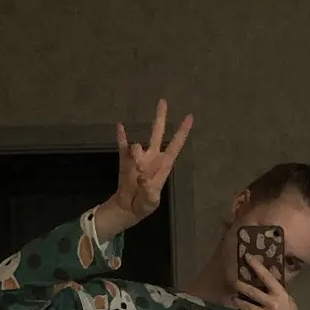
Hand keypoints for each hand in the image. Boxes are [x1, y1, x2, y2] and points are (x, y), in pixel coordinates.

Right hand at [106, 100, 192, 227]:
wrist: (128, 208)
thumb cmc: (144, 205)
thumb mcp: (150, 202)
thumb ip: (149, 192)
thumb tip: (143, 177)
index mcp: (163, 165)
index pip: (175, 145)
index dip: (182, 132)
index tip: (189, 117)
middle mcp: (152, 157)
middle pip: (157, 133)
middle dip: (160, 118)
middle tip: (162, 101)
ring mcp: (138, 158)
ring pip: (137, 146)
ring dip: (136, 155)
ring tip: (136, 172)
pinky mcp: (125, 160)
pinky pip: (123, 146)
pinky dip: (121, 137)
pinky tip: (120, 126)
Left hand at [235, 258, 309, 309]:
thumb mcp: (288, 300)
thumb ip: (277, 289)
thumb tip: (270, 271)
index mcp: (281, 295)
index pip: (267, 277)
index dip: (256, 266)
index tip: (247, 257)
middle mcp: (272, 304)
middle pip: (251, 291)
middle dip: (240, 285)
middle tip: (234, 281)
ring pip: (245, 305)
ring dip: (237, 301)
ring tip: (234, 299)